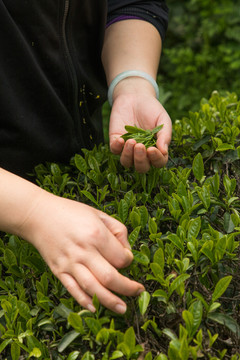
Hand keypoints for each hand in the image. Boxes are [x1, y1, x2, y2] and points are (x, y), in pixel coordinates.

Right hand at [19, 190, 143, 313]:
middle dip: (127, 288)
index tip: (127, 258)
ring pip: (93, 288)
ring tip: (123, 308)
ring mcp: (69, 263)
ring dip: (110, 301)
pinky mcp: (58, 271)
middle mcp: (84, 251)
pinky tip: (95, 308)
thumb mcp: (98, 213)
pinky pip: (73, 290)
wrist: (38, 215)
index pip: (121, 258)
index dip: (129, 260)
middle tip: (138, 291)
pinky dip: (85, 301)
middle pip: (110, 277)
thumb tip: (126, 250)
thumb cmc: (70, 212)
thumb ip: (117, 230)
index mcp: (96, 234)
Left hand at [109, 77, 171, 172]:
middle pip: (141, 167)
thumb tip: (164, 152)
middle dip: (140, 160)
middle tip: (140, 147)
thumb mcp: (162, 119)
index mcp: (156, 150)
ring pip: (126, 163)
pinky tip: (120, 139)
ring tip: (132, 141)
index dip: (156, 159)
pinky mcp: (115, 141)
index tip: (152, 149)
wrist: (135, 96)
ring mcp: (128, 149)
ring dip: (128, 156)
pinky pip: (114, 151)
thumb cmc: (152, 109)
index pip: (158, 162)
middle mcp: (142, 153)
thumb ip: (165, 135)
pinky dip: (117, 147)